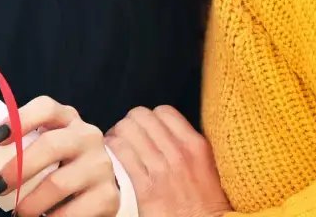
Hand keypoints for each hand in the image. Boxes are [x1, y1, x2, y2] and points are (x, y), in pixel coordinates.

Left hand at [0, 96, 117, 216]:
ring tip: (19, 213)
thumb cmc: (59, 163)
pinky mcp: (107, 196)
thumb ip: (23, 145)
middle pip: (51, 146)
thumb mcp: (46, 145)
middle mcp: (87, 137)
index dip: (20, 119)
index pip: (46, 108)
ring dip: (31, 202)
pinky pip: (73, 212)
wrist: (100, 185)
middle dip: (18, 168)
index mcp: (67, 118)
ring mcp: (100, 166)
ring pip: (58, 183)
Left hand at [105, 106, 230, 216]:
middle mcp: (179, 151)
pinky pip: (122, 153)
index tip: (144, 128)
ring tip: (115, 143)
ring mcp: (162, 168)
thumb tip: (164, 134)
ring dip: (117, 134)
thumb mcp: (206, 166)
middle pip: (142, 116)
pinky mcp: (146, 187)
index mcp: (196, 144)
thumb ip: (187, 146)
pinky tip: (110, 155)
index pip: (164, 111)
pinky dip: (112, 149)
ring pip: (127, 130)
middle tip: (125, 135)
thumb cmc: (206, 204)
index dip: (150, 118)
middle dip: (130, 123)